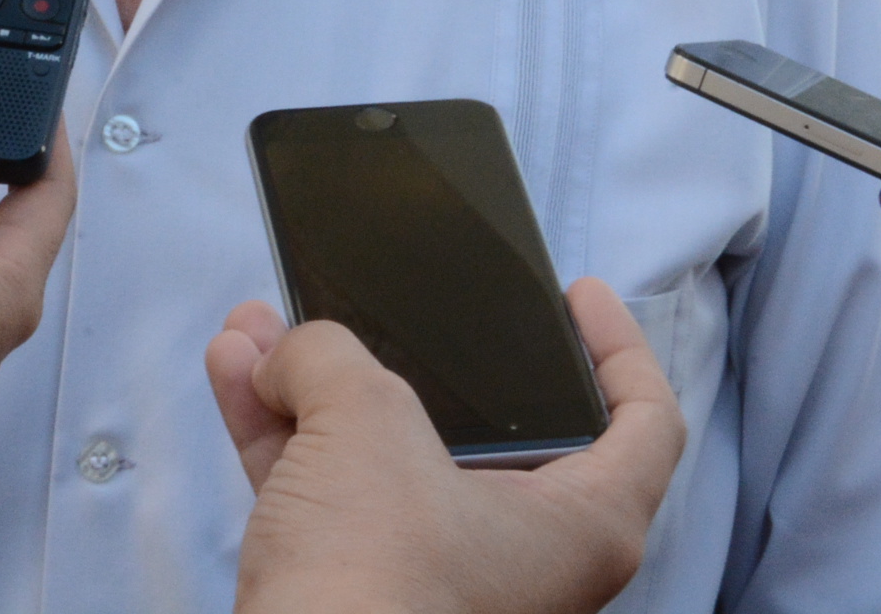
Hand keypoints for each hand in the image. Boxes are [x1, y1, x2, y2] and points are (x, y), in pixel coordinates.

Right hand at [205, 280, 685, 613]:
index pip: (645, 424)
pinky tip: (236, 372)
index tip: (580, 297)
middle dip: (407, 354)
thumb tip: (290, 353)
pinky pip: (330, 497)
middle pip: (487, 430)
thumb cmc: (378, 578)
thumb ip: (336, 357)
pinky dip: (284, 438)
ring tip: (263, 325)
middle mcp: (524, 560)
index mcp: (582, 526)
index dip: (618, 348)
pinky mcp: (366, 597)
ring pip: (386, 457)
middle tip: (383, 304)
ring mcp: (442, 583)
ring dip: (318, 386)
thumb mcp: (365, 419)